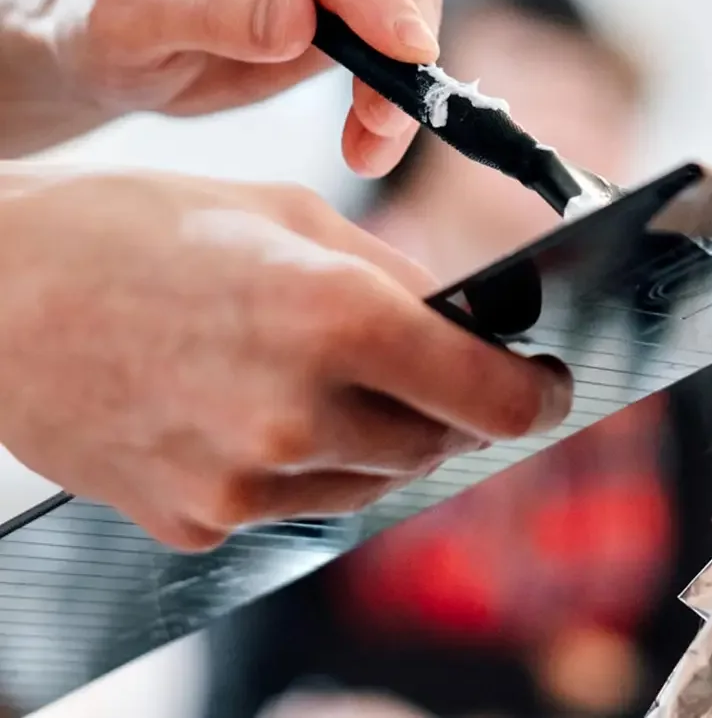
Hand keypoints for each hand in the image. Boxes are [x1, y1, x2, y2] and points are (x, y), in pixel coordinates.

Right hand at [0, 166, 571, 548]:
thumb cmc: (140, 226)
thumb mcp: (284, 212)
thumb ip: (387, 275)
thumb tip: (462, 320)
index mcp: (331, 316)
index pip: (488, 393)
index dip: (534, 393)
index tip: (547, 385)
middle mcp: (295, 414)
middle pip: (436, 442)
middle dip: (454, 406)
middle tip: (445, 368)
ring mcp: (241, 483)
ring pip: (372, 483)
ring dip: (383, 437)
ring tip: (344, 377)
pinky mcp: (196, 523)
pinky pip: (295, 505)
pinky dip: (309, 465)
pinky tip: (268, 407)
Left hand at [53, 0, 442, 174]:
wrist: (128, 33)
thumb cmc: (111, 23)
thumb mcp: (123, 29)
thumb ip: (205, 17)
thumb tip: (299, 18)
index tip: (405, 57)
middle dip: (398, 21)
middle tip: (394, 114)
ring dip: (408, 49)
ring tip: (374, 136)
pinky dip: (401, 56)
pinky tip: (371, 120)